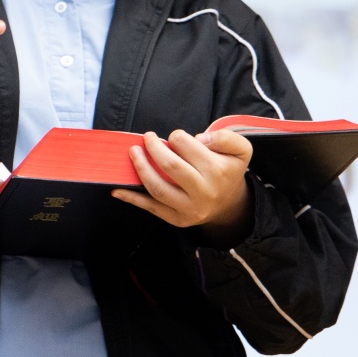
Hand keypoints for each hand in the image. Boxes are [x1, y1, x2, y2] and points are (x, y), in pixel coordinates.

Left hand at [113, 128, 253, 242]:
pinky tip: (117, 191)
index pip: (188, 146)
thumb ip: (226, 137)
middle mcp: (204, 192)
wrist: (229, 204)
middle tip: (147, 138)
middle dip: (153, 148)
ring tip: (133, 152)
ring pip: (158, 188)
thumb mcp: (240, 149)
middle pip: (171, 166)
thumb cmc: (228, 170)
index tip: (175, 137)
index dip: (176, 136)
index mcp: (218, 171)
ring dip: (140, 169)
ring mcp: (189, 208)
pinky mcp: (177, 219)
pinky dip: (132, 199)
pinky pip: (151, 208)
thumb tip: (200, 138)